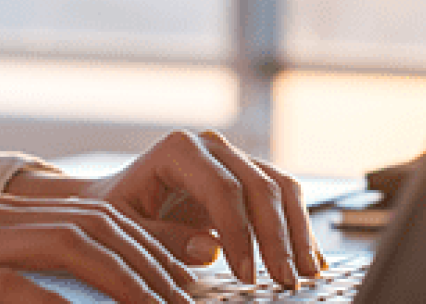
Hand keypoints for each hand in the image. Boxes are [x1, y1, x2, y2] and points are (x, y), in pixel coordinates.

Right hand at [0, 197, 195, 302]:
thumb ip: (12, 284)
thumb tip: (63, 299)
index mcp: (1, 216)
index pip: (97, 218)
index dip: (151, 248)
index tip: (188, 284)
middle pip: (99, 228)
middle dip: (155, 265)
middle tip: (190, 303)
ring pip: (74, 248)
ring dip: (127, 281)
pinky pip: (20, 289)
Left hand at [15, 130, 322, 286]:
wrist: (113, 199)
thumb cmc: (115, 212)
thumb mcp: (125, 229)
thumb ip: (163, 239)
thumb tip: (211, 248)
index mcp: (179, 149)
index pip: (224, 189)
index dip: (240, 233)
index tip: (247, 274)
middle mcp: (212, 145)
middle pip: (260, 186)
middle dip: (277, 238)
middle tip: (286, 280)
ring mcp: (233, 157)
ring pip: (281, 188)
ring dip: (298, 232)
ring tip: (308, 273)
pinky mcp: (248, 176)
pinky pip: (283, 197)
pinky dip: (299, 228)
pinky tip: (312, 258)